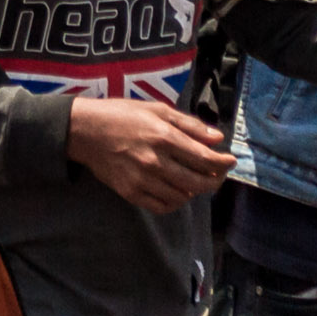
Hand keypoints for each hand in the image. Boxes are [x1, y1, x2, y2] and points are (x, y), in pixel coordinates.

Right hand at [64, 96, 232, 210]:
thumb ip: (189, 125)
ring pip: (182, 196)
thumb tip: (217, 138)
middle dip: (214, 180)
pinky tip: (176, 191)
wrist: (85, 131)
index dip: (223, 163)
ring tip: (194, 180)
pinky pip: (162, 206)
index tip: (230, 160)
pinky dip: (175, 201)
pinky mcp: (131, 193)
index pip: (205, 159)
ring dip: (194, 191)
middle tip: (217, 174)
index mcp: (164, 137)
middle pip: (198, 182)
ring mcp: (143, 180)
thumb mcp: (157, 109)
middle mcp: (156, 161)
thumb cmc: (122, 115)